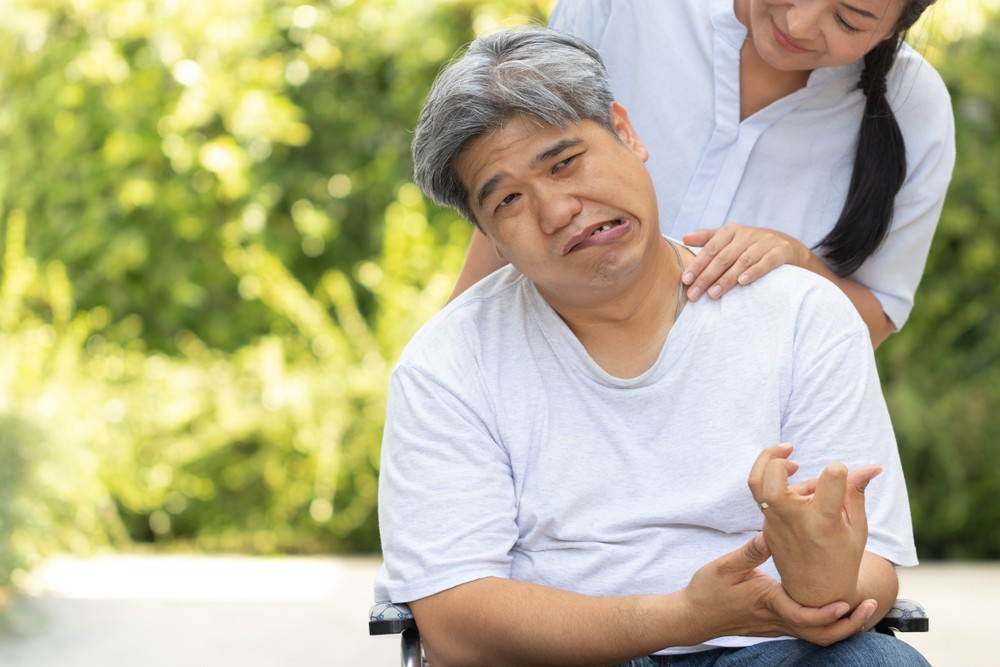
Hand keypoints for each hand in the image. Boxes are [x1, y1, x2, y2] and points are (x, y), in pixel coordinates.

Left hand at [681, 224, 809, 300]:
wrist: (789, 247)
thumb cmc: (751, 245)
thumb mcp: (730, 239)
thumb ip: (707, 238)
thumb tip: (683, 238)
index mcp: (732, 231)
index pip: (711, 248)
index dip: (697, 264)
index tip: (685, 280)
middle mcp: (748, 234)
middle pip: (724, 257)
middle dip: (707, 276)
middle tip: (694, 294)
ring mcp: (766, 242)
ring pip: (743, 261)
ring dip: (726, 279)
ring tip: (713, 294)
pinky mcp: (781, 251)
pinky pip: (767, 262)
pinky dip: (754, 271)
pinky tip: (742, 282)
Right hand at [682, 533, 877, 646]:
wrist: (694, 615)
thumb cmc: (707, 590)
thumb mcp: (724, 567)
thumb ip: (749, 552)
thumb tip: (769, 534)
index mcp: (768, 602)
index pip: (803, 617)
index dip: (827, 613)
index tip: (845, 602)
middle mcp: (777, 618)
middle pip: (820, 634)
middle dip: (848, 624)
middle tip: (868, 605)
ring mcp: (777, 625)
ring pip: (817, 636)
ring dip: (842, 625)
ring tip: (860, 608)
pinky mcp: (776, 624)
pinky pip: (808, 630)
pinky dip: (827, 623)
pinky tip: (836, 607)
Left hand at [747, 445, 879, 607]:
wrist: (816, 595)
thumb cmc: (843, 558)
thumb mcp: (856, 528)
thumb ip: (856, 492)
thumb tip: (873, 466)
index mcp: (824, 521)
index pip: (829, 479)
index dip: (838, 469)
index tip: (841, 472)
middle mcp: (795, 521)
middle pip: (770, 479)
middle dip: (774, 458)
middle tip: (791, 451)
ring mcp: (776, 525)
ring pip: (758, 485)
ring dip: (768, 465)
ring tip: (793, 463)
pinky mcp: (766, 527)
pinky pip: (765, 499)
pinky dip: (779, 487)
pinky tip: (800, 491)